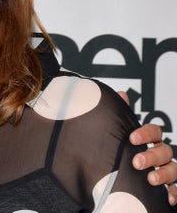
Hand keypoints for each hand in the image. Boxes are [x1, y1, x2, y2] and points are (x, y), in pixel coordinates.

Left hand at [120, 91, 176, 205]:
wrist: (121, 179)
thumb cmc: (124, 152)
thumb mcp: (120, 135)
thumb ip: (122, 116)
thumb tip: (121, 94)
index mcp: (149, 140)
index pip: (154, 131)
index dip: (145, 133)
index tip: (132, 139)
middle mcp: (160, 154)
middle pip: (164, 151)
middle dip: (152, 156)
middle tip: (136, 162)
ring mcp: (167, 170)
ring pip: (173, 169)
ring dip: (164, 174)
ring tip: (151, 179)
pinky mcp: (169, 187)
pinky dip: (175, 193)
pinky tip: (168, 197)